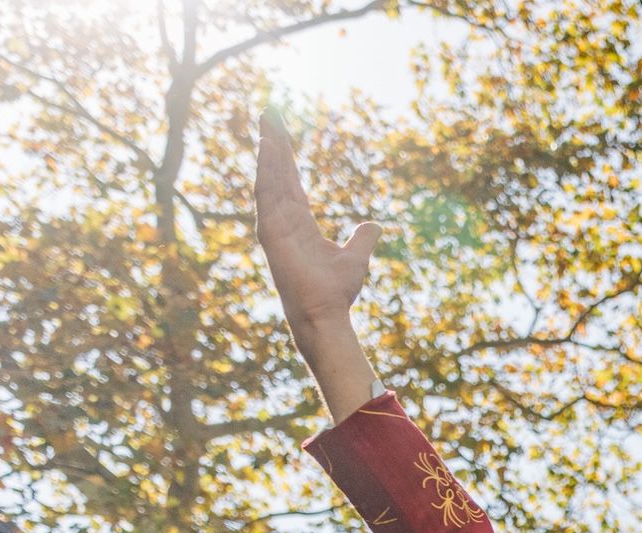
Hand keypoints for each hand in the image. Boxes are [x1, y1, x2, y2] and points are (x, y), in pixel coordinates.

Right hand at [257, 115, 379, 335]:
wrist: (325, 313)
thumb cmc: (336, 290)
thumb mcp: (356, 257)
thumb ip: (363, 239)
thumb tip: (374, 225)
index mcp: (300, 221)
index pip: (290, 179)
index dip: (285, 154)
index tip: (279, 128)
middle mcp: (283, 219)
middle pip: (277, 171)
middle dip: (273, 141)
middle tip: (269, 110)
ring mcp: (274, 224)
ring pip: (270, 177)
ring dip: (268, 149)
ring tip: (267, 121)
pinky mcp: (270, 232)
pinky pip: (266, 194)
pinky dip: (266, 171)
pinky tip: (267, 149)